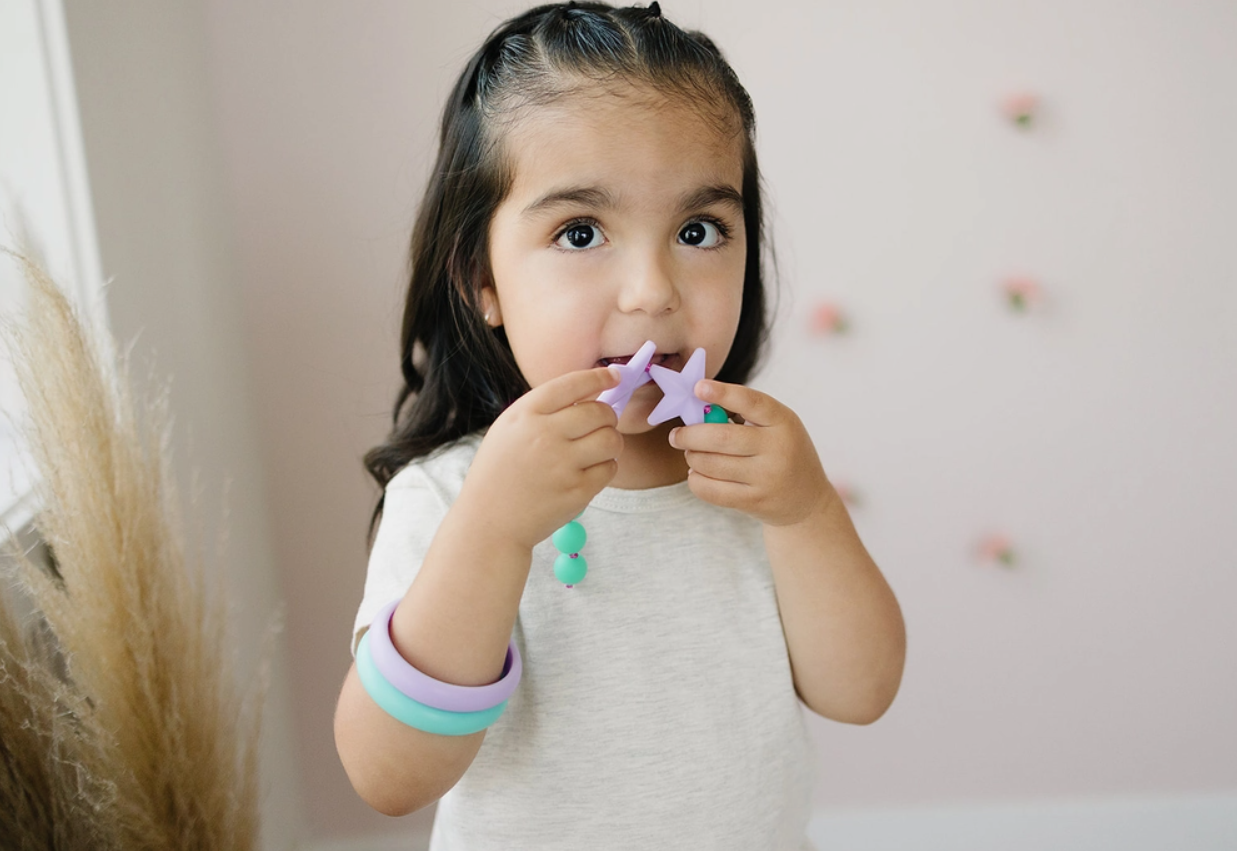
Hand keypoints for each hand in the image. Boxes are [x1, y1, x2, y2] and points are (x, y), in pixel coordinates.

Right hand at [459, 366, 622, 549]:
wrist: (490, 522)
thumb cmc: (500, 473)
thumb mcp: (509, 429)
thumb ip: (544, 409)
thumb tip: (592, 392)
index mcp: (525, 414)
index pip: (572, 384)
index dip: (599, 377)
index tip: (614, 376)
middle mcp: (544, 434)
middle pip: (600, 412)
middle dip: (607, 417)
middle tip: (601, 425)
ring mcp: (562, 464)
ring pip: (612, 439)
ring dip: (611, 442)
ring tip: (597, 449)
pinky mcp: (577, 491)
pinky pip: (610, 468)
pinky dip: (605, 468)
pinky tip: (589, 472)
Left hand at [669, 380, 832, 526]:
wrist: (807, 501)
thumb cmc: (784, 454)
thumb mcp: (777, 427)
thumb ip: (745, 415)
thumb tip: (699, 406)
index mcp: (783, 421)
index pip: (751, 402)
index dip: (723, 393)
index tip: (698, 387)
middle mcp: (778, 448)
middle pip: (721, 437)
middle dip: (690, 435)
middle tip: (676, 435)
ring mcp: (766, 477)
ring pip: (711, 464)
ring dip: (692, 457)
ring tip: (691, 454)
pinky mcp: (754, 501)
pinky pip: (711, 490)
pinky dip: (695, 480)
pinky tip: (697, 474)